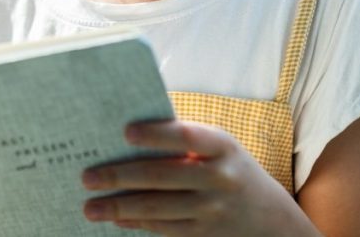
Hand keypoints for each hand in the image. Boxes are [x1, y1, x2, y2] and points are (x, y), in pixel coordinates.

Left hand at [81, 120, 320, 235]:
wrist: (271, 219)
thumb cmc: (232, 170)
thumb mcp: (221, 149)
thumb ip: (187, 141)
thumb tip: (131, 137)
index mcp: (223, 147)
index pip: (187, 136)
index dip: (156, 134)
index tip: (124, 132)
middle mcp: (220, 179)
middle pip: (163, 177)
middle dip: (121, 176)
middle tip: (88, 177)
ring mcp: (212, 211)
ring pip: (158, 208)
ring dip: (120, 208)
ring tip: (90, 206)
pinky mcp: (203, 235)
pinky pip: (163, 229)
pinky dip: (136, 224)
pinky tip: (117, 219)